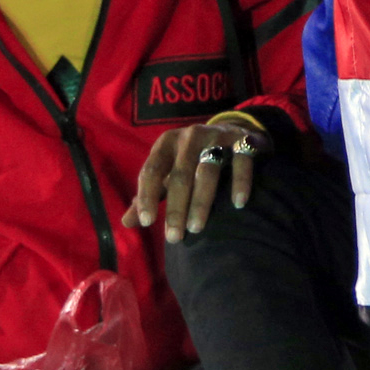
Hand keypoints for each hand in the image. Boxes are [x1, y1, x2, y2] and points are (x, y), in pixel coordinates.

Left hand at [128, 118, 264, 240]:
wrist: (231, 131)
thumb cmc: (191, 160)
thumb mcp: (168, 172)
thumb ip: (149, 195)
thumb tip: (126, 223)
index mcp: (166, 143)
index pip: (152, 170)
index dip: (147, 196)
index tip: (147, 222)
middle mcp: (190, 136)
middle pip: (180, 174)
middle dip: (176, 208)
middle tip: (174, 237)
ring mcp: (217, 136)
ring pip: (208, 170)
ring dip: (201, 201)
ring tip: (196, 227)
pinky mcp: (242, 139)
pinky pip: (242, 161)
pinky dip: (240, 182)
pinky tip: (237, 204)